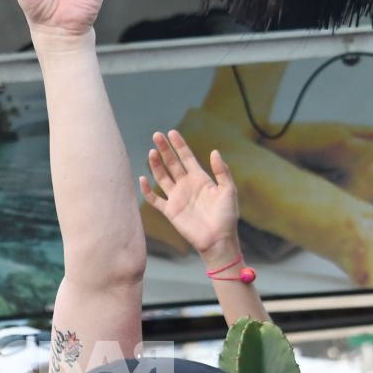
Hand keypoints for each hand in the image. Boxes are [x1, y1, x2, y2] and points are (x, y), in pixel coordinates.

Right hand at [141, 128, 241, 262]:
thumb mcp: (229, 190)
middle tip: (157, 135)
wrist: (218, 239)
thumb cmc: (226, 216)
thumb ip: (222, 171)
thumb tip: (214, 152)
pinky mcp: (170, 211)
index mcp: (200, 179)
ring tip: (151, 151)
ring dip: (155, 164)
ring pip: (162, 177)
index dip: (179, 145)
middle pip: (172, 163)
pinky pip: (154, 199)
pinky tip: (143, 179)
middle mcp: (186, 185)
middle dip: (164, 149)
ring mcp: (176, 197)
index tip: (172, 132)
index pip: (186, 157)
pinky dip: (147, 190)